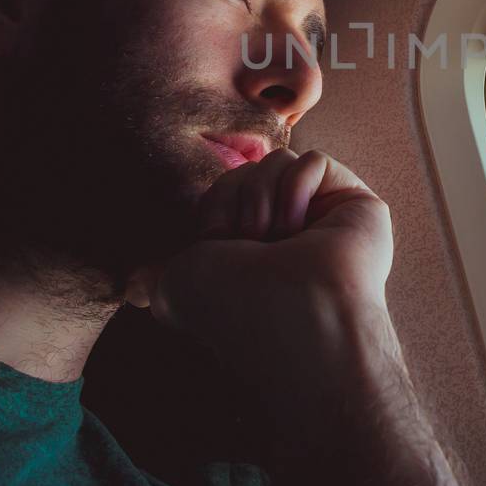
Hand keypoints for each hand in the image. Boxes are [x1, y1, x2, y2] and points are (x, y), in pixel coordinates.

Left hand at [126, 149, 399, 433]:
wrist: (301, 324)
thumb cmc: (241, 312)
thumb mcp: (177, 288)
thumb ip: (152, 275)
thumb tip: (130, 286)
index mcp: (250, 252)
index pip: (221, 193)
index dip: (212, 213)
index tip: (217, 249)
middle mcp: (286, 235)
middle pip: (245, 171)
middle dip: (236, 203)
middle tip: (250, 246)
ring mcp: (322, 219)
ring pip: (277, 161)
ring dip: (263, 199)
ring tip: (278, 240)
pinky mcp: (356, 205)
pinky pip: (314, 161)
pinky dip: (298, 189)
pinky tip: (302, 228)